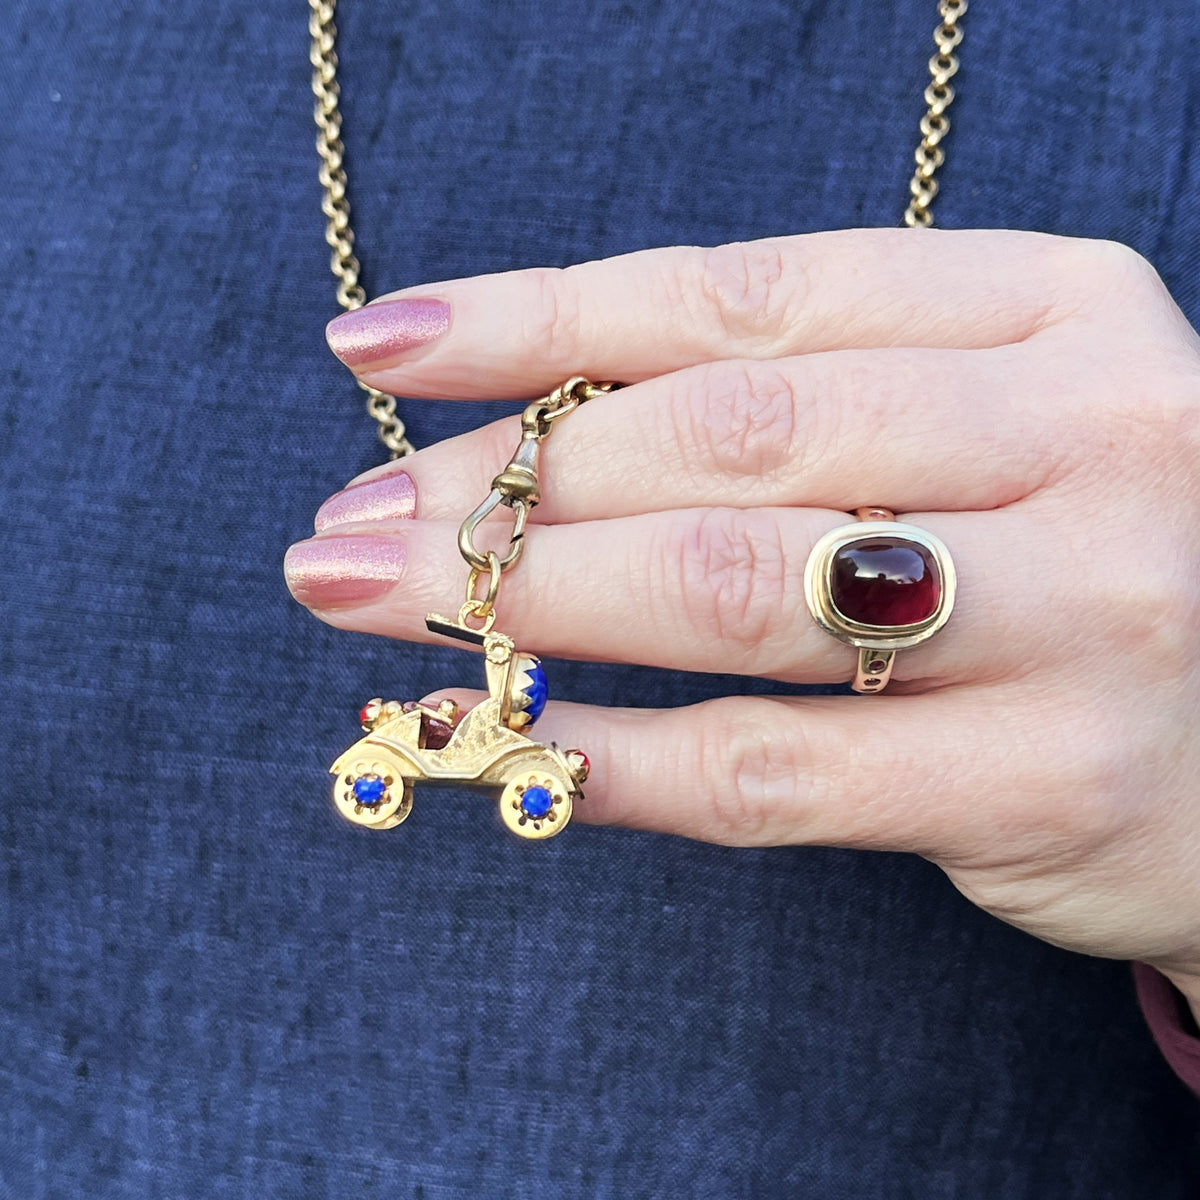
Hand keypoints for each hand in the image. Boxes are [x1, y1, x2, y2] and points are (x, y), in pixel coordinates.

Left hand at [285, 229, 1199, 1009]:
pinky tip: (509, 738)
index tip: (383, 351)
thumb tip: (539, 428)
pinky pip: (776, 766)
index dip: (539, 320)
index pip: (744, 299)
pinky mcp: (1051, 782)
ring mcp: (1086, 613)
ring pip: (731, 592)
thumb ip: (811, 411)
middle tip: (355, 526)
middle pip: (719, 440)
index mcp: (1056, 311)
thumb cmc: (1093, 561)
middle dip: (503, 484)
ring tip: (381, 606)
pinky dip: (617, 755)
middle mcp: (1084, 439)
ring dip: (522, 602)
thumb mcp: (988, 432)